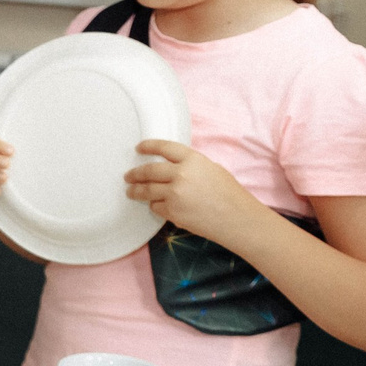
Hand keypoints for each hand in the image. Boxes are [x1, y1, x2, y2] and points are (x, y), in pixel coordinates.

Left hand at [127, 140, 264, 244]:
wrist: (237, 220)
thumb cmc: (230, 195)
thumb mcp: (212, 170)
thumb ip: (191, 166)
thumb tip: (173, 167)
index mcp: (193, 160)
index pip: (164, 147)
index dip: (149, 146)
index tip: (139, 147)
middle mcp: (181, 174)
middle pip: (149, 170)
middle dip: (135, 173)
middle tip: (128, 176)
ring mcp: (175, 194)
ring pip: (147, 190)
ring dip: (136, 191)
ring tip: (131, 191)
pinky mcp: (172, 211)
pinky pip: (156, 206)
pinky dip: (155, 206)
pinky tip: (157, 206)